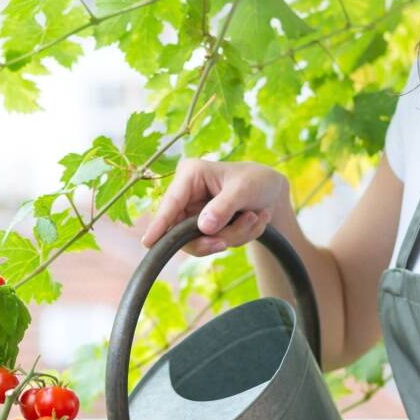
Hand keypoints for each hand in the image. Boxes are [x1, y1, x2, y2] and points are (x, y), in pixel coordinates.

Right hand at [140, 158, 289, 255]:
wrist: (271, 192)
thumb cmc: (256, 181)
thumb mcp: (244, 189)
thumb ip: (224, 207)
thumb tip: (203, 227)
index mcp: (189, 175)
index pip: (171, 203)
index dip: (160, 224)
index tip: (148, 242)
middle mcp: (185, 195)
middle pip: (182, 230)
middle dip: (215, 236)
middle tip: (236, 235)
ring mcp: (193, 213)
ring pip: (201, 241)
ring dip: (233, 235)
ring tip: (255, 217)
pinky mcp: (202, 227)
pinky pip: (214, 244)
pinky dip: (237, 237)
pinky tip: (252, 220)